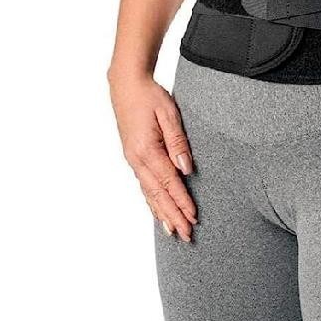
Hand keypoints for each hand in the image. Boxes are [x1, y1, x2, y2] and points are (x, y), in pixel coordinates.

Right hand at [108, 70, 197, 239]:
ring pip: (149, 194)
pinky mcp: (133, 158)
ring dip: (162, 214)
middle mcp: (137, 160)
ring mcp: (133, 160)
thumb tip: (187, 169)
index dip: (182, 201)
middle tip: (187, 235)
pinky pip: (144, 186)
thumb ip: (178, 141)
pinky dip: (152, 202)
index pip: (168, 182)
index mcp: (146, 150)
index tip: (193, 217)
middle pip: (157, 195)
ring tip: (174, 232)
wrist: (126, 85)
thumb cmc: (150, 96)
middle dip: (173, 216)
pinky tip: (158, 212)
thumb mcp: (168, 113)